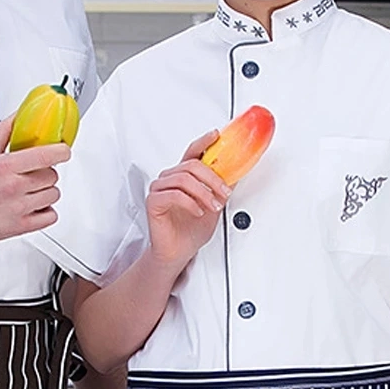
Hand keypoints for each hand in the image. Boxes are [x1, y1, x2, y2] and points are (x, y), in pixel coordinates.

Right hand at [0, 115, 70, 242]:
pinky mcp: (21, 226)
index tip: (63, 150)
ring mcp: (18, 208)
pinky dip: (46, 211)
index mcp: (5, 166)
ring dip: (47, 192)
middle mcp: (13, 187)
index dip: (61, 151)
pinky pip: (51, 216)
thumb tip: (20, 113)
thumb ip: (6, 130)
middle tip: (34, 174)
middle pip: (52, 175)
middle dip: (47, 173)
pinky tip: (32, 206)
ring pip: (54, 195)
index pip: (46, 155)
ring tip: (30, 191)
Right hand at [147, 129, 230, 269]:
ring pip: (184, 179)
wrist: (178, 253)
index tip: (216, 135)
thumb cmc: (191, 230)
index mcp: (184, 176)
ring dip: (204, 192)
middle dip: (212, 178)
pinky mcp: (153, 201)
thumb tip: (236, 172)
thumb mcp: (214, 206)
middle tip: (224, 192)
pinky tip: (197, 211)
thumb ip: (222, 188)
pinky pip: (173, 194)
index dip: (204, 142)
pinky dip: (190, 202)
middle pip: (191, 165)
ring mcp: (160, 189)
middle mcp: (170, 179)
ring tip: (213, 206)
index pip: (193, 152)